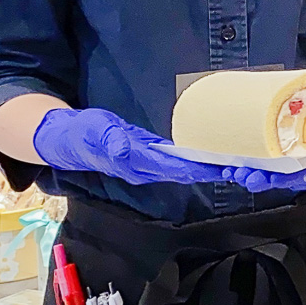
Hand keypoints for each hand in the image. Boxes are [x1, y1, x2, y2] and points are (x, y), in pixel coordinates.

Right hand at [33, 108, 230, 186]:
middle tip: (239, 166)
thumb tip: (125, 150)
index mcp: (134, 162)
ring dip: (205, 167)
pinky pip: (174, 161)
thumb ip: (110, 140)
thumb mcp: (94, 132)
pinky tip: (209, 154)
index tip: (220, 168)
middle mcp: (143, 168)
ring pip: (181, 169)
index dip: (197, 169)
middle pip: (183, 173)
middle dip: (210, 171)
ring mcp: (145, 164)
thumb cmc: (80, 134)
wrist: (66, 139)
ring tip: (232, 162)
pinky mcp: (146, 156)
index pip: (172, 168)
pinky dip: (193, 159)